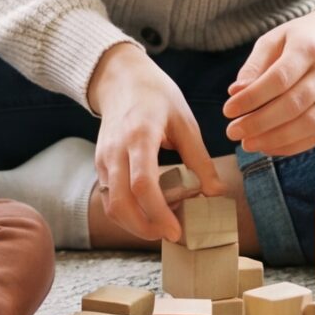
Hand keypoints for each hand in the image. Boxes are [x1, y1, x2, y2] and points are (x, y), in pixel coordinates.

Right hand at [87, 43, 220, 242]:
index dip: (158, 213)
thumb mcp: (184, 121)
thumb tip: (216, 193)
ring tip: (162, 227)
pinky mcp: (99, 164)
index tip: (176, 230)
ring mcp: (103, 159)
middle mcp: (115, 150)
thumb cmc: (157, 97)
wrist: (121, 79)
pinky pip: (109, 198)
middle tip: (170, 235)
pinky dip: (126, 213)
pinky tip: (148, 214)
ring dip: (134, 224)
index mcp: (140, 137)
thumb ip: (199, 158)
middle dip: (144, 228)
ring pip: (111, 205)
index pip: (143, 184)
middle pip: (121, 203)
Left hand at [224, 6, 314, 159]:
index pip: (279, 79)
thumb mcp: (274, 40)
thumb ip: (254, 66)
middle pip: (294, 104)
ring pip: (309, 124)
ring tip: (248, 143)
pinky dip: (292, 146)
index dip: (252, 98)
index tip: (228, 110)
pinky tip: (269, 146)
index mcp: (307, 48)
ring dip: (276, 139)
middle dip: (260, 123)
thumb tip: (235, 92)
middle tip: (233, 131)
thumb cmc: (300, 39)